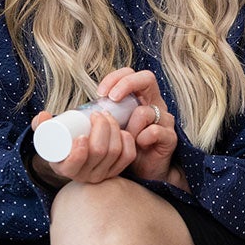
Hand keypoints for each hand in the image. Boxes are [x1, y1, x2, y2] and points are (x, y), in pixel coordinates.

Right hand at [30, 104, 137, 186]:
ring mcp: (103, 174)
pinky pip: (128, 156)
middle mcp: (86, 176)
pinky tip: (121, 130)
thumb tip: (44, 116)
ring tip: (107, 117)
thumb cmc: (60, 144)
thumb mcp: (46, 136)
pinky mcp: (117, 170)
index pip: (76, 163)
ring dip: (114, 129)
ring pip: (115, 152)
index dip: (81, 149)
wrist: (74, 155)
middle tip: (97, 114)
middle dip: (102, 128)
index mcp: (66, 169)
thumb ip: (40, 125)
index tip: (82, 133)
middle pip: (100, 152)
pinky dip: (127, 141)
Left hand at [99, 67, 180, 184]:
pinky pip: (154, 131)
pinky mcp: (169, 137)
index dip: (115, 77)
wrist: (144, 171)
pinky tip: (138, 144)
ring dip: (130, 125)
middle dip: (126, 84)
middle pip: (147, 78)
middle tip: (111, 98)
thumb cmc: (125, 146)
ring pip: (145, 111)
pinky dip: (142, 138)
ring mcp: (164, 119)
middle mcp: (155, 103)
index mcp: (141, 97)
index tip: (100, 92)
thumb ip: (102, 115)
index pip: (130, 73)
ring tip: (124, 137)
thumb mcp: (112, 126)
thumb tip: (74, 111)